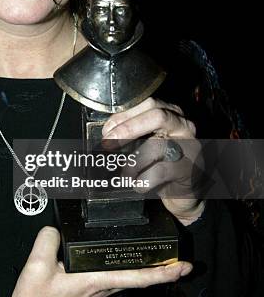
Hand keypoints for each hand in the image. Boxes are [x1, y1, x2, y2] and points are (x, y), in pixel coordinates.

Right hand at [0, 226, 191, 296]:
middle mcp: (99, 290)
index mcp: (94, 282)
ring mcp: (94, 294)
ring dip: (143, 271)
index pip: (136, 277)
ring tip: (157, 257)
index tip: (183, 268)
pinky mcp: (85, 294)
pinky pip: (110, 279)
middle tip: (181, 260)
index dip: (162, 273)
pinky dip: (124, 271)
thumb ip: (49, 239)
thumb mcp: (36, 264)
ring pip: (124, 279)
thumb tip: (57, 229)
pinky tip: (118, 261)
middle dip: (160, 270)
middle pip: (136, 278)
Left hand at [101, 97, 205, 223]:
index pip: (148, 104)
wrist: (184, 192)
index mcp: (171, 114)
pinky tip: (138, 184)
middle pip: (157, 116)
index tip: (106, 131)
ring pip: (157, 145)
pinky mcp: (189, 169)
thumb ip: (133, 134)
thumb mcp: (147, 144)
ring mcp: (189, 146)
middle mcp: (183, 126)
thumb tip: (107, 134)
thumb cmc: (162, 165)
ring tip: (124, 173)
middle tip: (108, 144)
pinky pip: (160, 171)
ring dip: (133, 162)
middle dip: (127, 129)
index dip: (124, 116)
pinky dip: (144, 179)